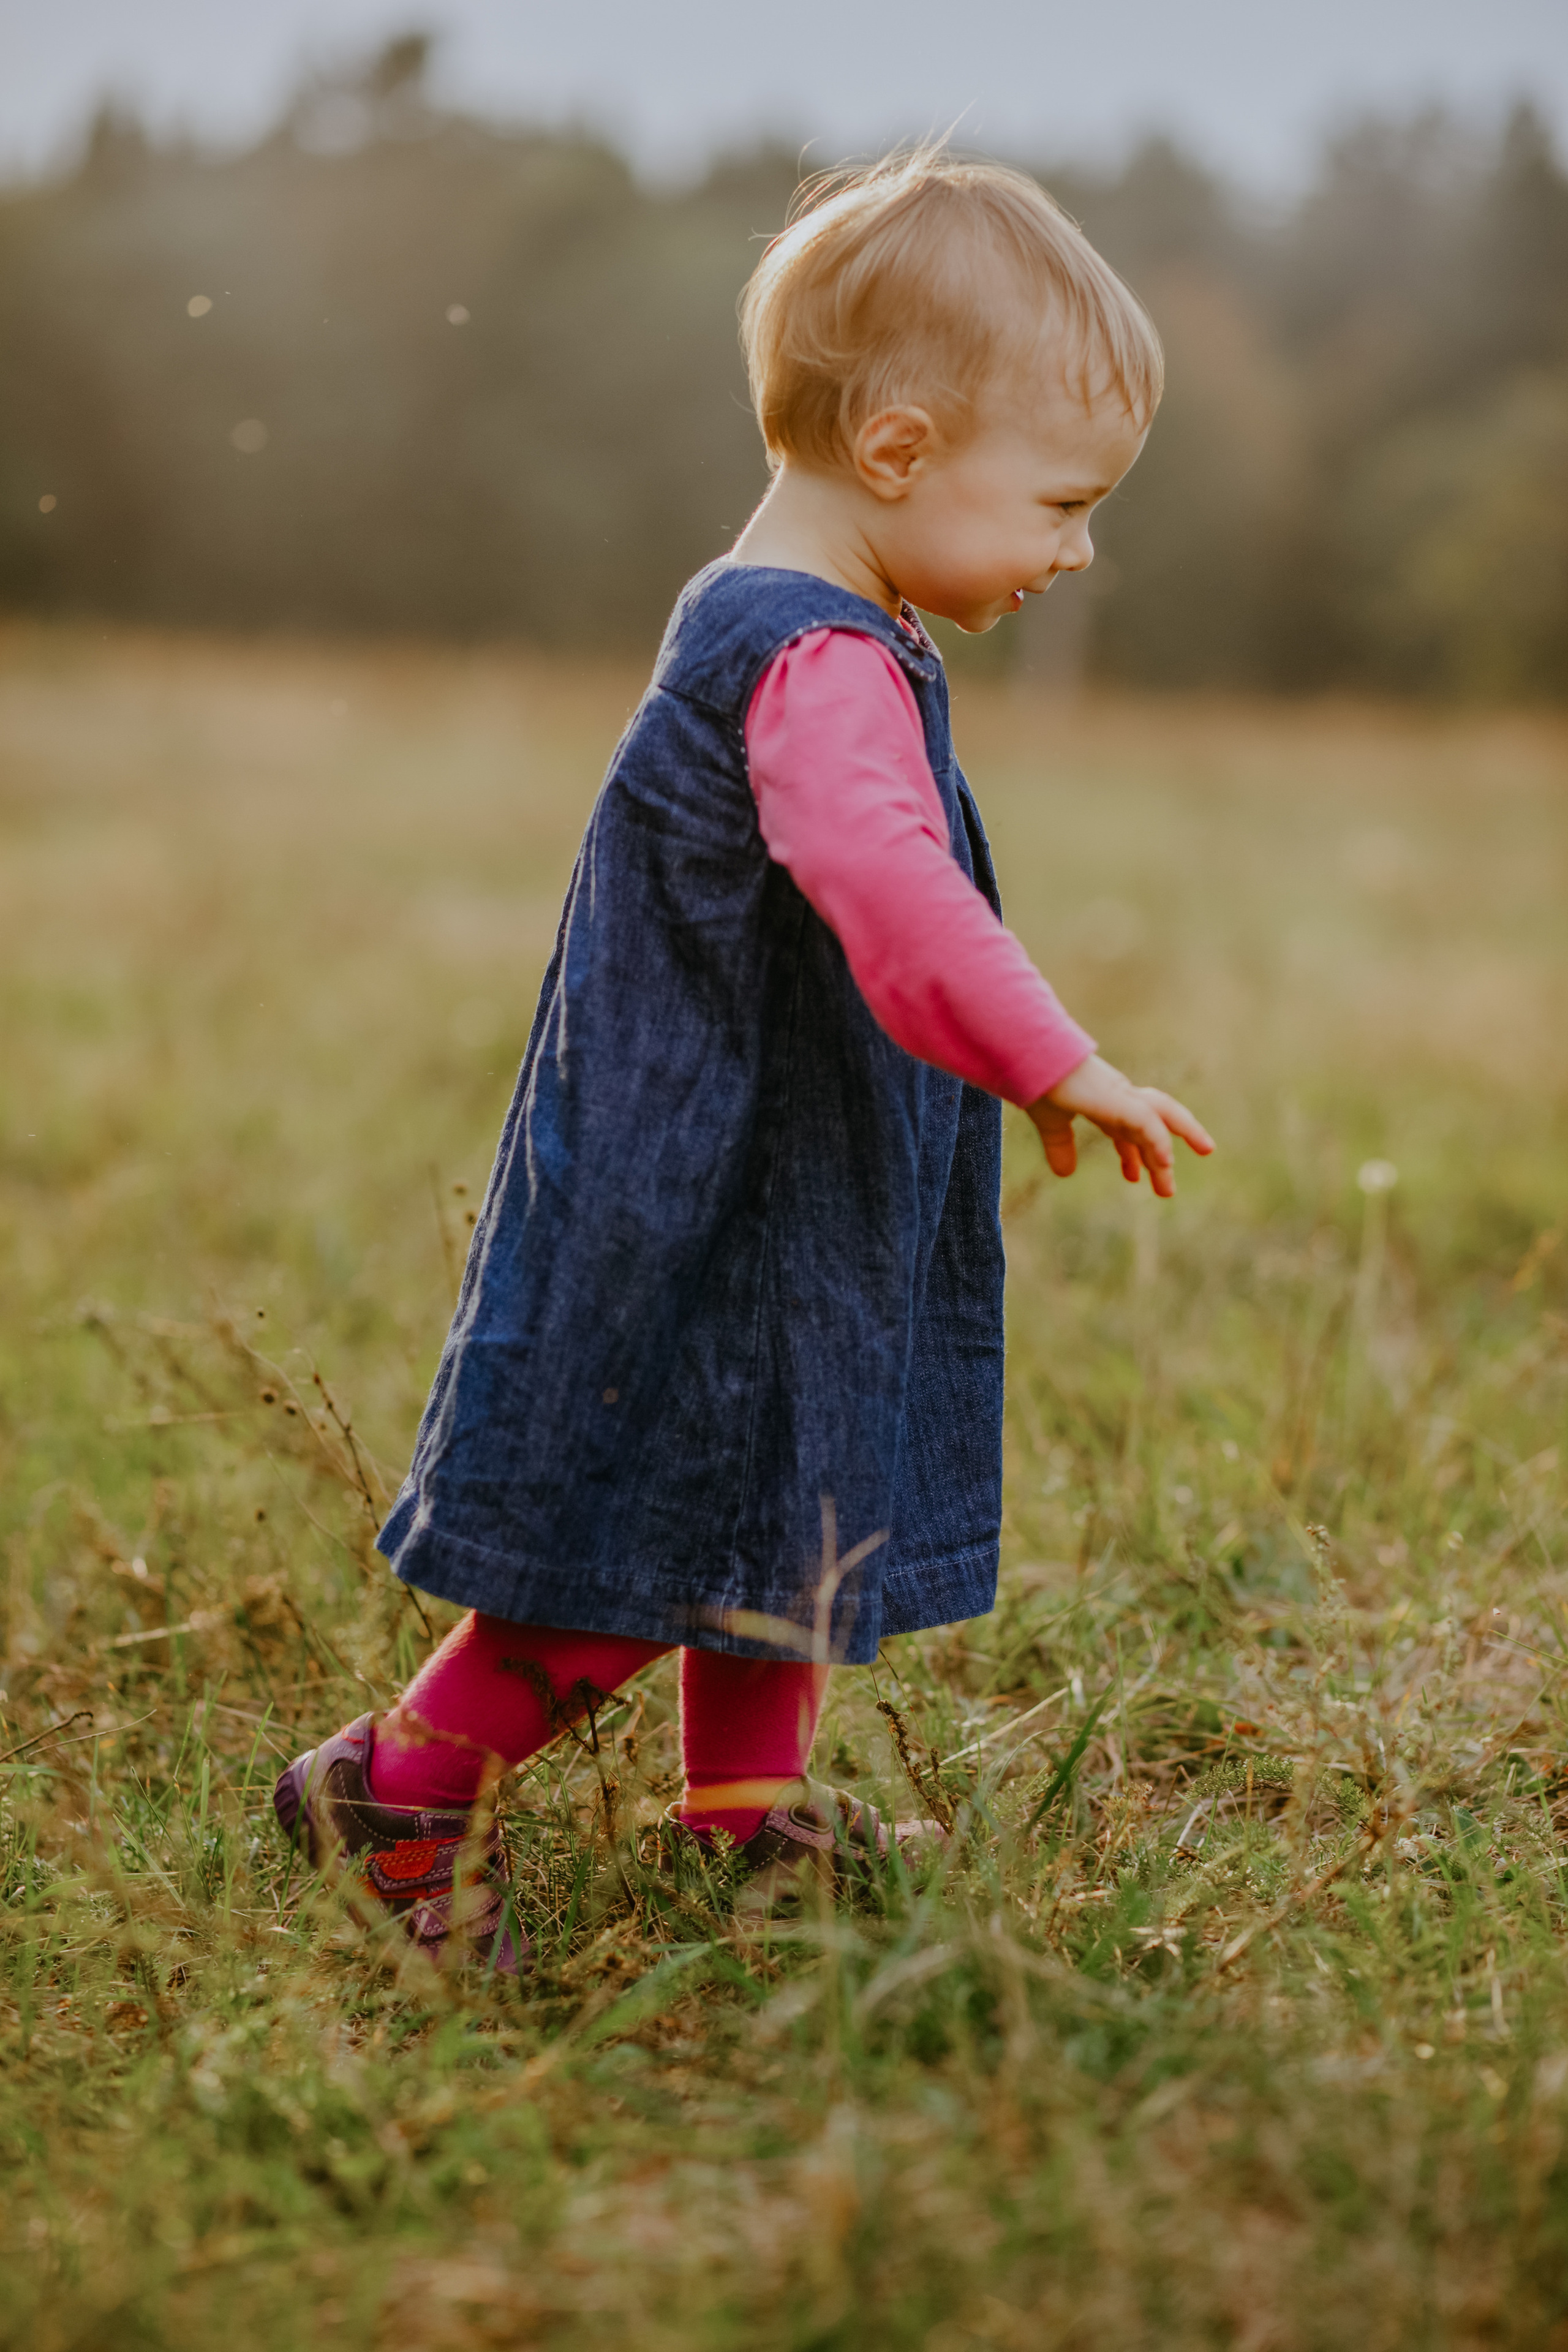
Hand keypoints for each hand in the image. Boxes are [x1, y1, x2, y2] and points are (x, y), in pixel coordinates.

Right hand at [1026, 1053, 1213, 1197]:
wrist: (1029, 1061)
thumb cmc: (1038, 1083)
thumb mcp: (1051, 1123)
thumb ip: (1060, 1145)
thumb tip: (1064, 1173)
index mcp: (1104, 1101)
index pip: (1126, 1129)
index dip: (1131, 1154)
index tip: (1133, 1178)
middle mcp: (1119, 1097)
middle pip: (1153, 1123)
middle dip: (1162, 1152)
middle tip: (1170, 1184)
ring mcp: (1121, 1095)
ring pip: (1162, 1116)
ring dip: (1184, 1134)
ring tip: (1207, 1150)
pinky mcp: (1117, 1098)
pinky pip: (1147, 1122)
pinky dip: (1158, 1141)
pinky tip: (1165, 1161)